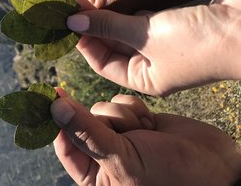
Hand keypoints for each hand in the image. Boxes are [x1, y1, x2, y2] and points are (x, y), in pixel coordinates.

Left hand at [51, 92, 240, 185]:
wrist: (219, 168)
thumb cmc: (171, 176)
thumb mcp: (123, 160)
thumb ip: (87, 132)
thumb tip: (55, 108)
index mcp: (94, 176)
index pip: (64, 144)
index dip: (58, 120)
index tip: (52, 95)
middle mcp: (104, 155)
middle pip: (83, 120)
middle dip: (105, 120)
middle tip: (128, 134)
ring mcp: (121, 137)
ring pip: (102, 108)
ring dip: (123, 116)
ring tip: (145, 133)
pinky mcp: (136, 122)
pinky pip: (120, 102)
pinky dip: (134, 108)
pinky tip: (151, 123)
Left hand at [65, 0, 240, 95]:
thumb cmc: (200, 40)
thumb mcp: (146, 35)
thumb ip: (108, 26)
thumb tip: (72, 22)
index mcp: (144, 78)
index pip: (101, 61)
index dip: (82, 40)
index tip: (64, 19)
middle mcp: (153, 64)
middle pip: (112, 43)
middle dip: (93, 24)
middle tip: (69, 2)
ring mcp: (166, 44)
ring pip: (127, 28)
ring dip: (109, 13)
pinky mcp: (176, 24)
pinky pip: (145, 17)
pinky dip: (131, 7)